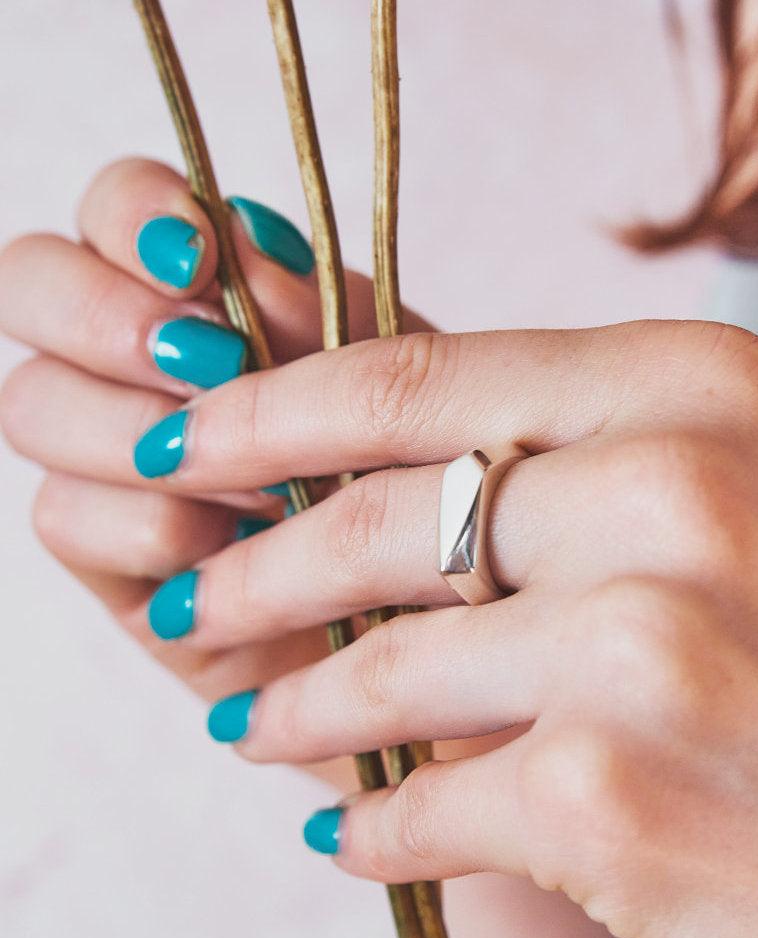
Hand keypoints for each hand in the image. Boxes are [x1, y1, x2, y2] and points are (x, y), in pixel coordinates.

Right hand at [0, 158, 426, 785]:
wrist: (439, 629)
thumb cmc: (424, 492)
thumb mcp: (397, 388)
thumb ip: (320, 312)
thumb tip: (244, 244)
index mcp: (205, 296)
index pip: (114, 211)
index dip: (134, 212)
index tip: (199, 255)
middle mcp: (137, 366)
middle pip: (28, 286)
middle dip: (104, 315)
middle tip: (204, 358)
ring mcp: (111, 463)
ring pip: (34, 404)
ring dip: (137, 430)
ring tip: (255, 480)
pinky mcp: (114, 562)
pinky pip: (64, 515)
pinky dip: (147, 522)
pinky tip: (223, 545)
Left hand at [120, 311, 757, 937]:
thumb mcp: (740, 514)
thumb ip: (565, 474)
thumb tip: (354, 485)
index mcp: (699, 388)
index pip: (417, 375)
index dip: (270, 415)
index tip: (189, 449)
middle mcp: (676, 490)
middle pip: (378, 513)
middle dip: (255, 565)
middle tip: (193, 599)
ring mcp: (644, 645)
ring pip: (382, 663)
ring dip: (296, 706)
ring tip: (254, 724)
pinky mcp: (609, 797)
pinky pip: (422, 799)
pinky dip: (371, 822)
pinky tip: (353, 829)